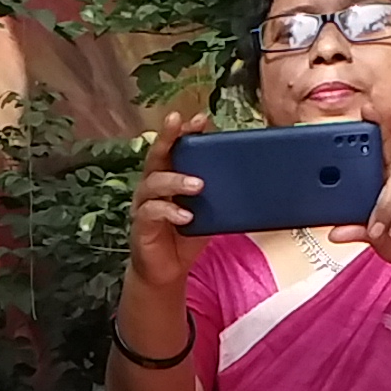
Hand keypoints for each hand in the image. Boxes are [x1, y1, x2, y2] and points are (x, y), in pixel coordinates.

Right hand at [127, 115, 201, 294]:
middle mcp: (151, 185)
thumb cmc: (185, 235)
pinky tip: (186, 217)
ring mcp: (143, 204)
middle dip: (168, 136)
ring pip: (153, 183)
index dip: (183, 131)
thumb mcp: (208, 210)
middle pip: (156, 154)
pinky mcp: (141, 225)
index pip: (173, 147)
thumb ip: (218, 193)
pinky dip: (170, 212)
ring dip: (176, 180)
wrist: (167, 270)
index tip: (200, 119)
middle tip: (181, 122)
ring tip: (198, 184)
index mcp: (167, 176)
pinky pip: (152, 213)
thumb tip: (249, 179)